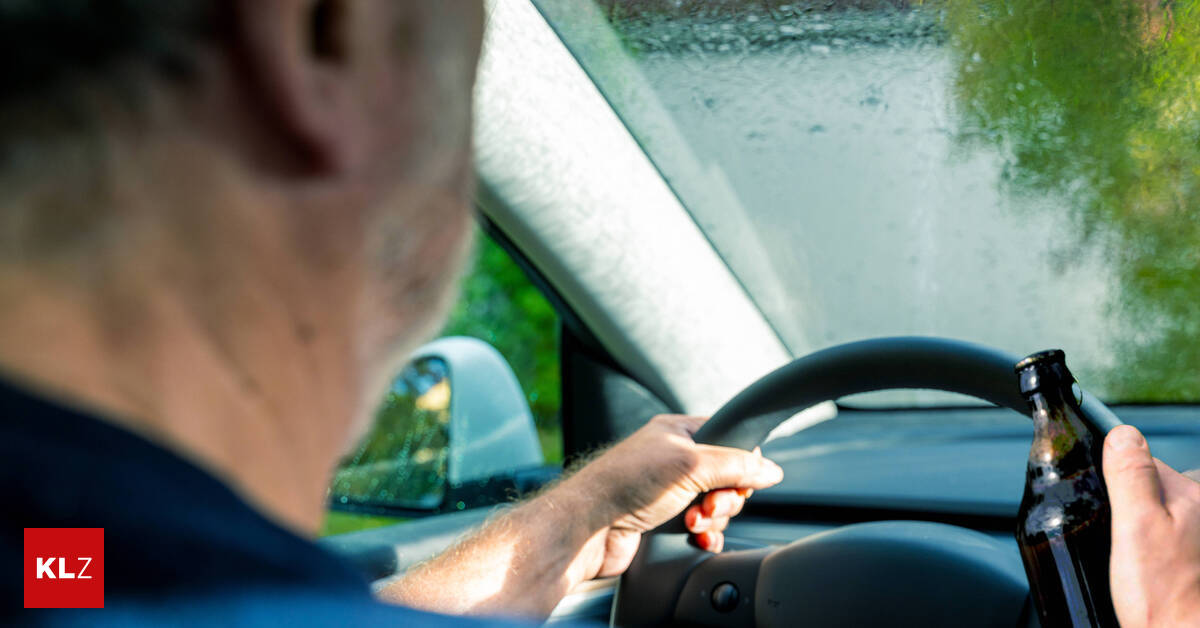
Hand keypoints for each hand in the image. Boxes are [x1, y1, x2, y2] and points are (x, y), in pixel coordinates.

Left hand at [554, 414, 783, 578]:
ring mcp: (669, 492)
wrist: (588, 528)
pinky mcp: (664, 521)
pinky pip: (702, 529)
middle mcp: (674, 460)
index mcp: (679, 432)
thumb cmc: (625, 483)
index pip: (729, 438)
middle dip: (724, 497)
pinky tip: (697, 537)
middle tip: (708, 503)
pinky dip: (706, 536)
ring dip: (713, 518)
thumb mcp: (690, 464)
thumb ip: (736, 464)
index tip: (741, 479)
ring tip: (693, 520)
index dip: (742, 461)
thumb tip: (770, 470)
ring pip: (716, 507)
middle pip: (728, 478)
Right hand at [1103, 425, 1199, 627]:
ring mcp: (1198, 534)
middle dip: (1130, 510)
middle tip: (1125, 546)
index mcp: (1194, 493)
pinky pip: (1164, 539)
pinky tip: (1148, 572)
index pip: (1143, 464)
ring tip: (1138, 564)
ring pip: (1157, 516)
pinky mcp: (1192, 557)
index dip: (1118, 487)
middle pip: (1151, 489)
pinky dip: (1151, 551)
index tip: (1113, 516)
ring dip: (1140, 533)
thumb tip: (1123, 434)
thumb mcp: (1136, 526)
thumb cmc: (1165, 596)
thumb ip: (1132, 476)